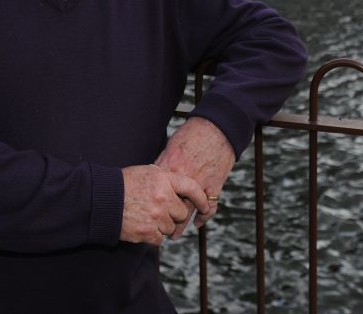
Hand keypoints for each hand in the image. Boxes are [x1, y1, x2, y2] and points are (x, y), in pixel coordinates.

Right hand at [121, 164, 208, 245]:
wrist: (101, 200)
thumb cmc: (123, 183)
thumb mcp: (146, 171)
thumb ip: (165, 178)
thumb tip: (180, 185)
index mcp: (164, 179)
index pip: (192, 188)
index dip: (201, 198)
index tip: (204, 205)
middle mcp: (163, 197)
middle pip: (182, 212)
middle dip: (173, 214)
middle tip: (160, 210)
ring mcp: (156, 216)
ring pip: (171, 227)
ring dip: (162, 225)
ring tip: (147, 216)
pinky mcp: (147, 232)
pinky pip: (160, 239)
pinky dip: (153, 235)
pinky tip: (142, 225)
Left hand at [154, 117, 235, 236]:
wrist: (217, 128)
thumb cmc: (192, 134)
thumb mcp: (171, 147)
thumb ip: (163, 164)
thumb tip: (154, 177)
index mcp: (169, 169)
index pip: (156, 194)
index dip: (150, 206)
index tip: (145, 215)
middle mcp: (183, 180)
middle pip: (170, 207)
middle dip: (163, 221)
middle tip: (158, 231)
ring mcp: (200, 184)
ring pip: (189, 212)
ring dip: (181, 225)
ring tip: (174, 235)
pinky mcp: (215, 186)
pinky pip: (209, 207)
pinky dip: (204, 217)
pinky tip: (199, 223)